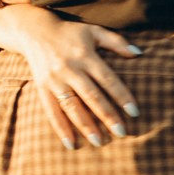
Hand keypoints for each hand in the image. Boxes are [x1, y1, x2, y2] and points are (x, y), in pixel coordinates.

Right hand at [3, 8, 141, 145]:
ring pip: (72, 106)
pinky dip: (61, 128)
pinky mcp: (42, 88)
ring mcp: (55, 80)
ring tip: (99, 142)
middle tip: (121, 133)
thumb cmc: (71, 33)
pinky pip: (52, 111)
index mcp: (85, 55)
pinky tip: (71, 143)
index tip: (134, 112)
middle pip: (91, 96)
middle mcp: (70, 68)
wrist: (34, 31)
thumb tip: (139, 54)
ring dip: (85, 125)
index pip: (107, 79)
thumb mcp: (94, 31)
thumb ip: (117, 42)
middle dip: (106, 115)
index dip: (121, 96)